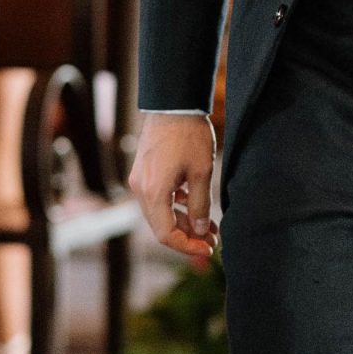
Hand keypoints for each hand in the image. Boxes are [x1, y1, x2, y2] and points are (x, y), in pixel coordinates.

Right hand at [130, 113, 217, 267]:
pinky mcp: (144, 172)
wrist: (173, 104)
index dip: (188, 247)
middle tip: (213, 240)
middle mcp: (140, 189)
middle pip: (161, 226)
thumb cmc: (189, 135)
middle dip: (188, 236)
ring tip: (209, 226)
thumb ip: (200, 206)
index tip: (209, 249)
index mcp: (153, 192)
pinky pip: (158, 198)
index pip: (166, 234)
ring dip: (183, 222)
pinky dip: (175, 206)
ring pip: (160, 213)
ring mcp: (139, 180)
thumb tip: (200, 231)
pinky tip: (194, 205)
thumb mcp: (201, 172)